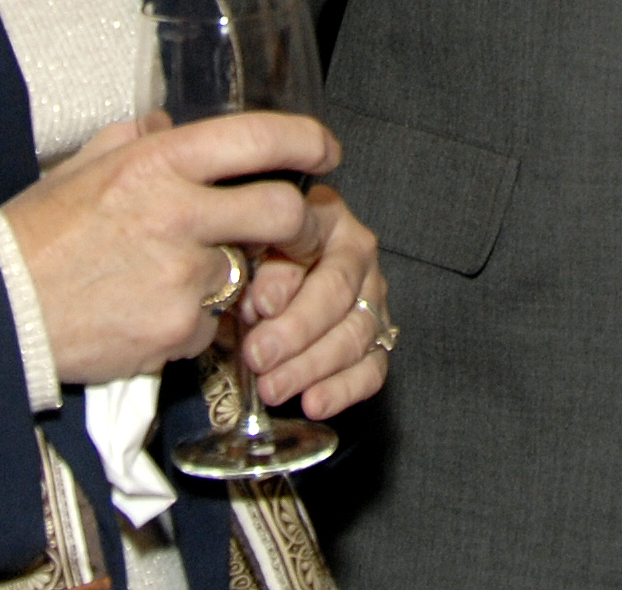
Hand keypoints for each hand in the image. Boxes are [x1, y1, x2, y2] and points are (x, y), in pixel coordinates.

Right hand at [1, 112, 331, 385]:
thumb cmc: (34, 234)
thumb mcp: (81, 166)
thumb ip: (133, 139)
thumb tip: (166, 121)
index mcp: (156, 162)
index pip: (258, 137)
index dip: (306, 140)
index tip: (326, 150)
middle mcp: (178, 213)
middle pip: (283, 211)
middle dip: (303, 224)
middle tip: (298, 232)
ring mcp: (181, 276)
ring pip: (247, 273)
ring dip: (234, 280)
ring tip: (183, 280)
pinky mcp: (176, 330)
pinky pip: (211, 325)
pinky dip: (195, 324)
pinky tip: (152, 315)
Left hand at [236, 179, 391, 419]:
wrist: (257, 281)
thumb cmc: (248, 259)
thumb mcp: (243, 248)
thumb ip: (257, 266)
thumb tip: (268, 303)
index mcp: (326, 219)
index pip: (314, 247)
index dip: (285, 281)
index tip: (257, 308)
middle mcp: (357, 255)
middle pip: (338, 297)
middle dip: (296, 334)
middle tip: (258, 358)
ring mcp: (372, 297)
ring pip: (355, 336)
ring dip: (310, 368)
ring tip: (272, 388)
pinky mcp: (377, 339)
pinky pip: (373, 368)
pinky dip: (343, 390)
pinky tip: (313, 402)